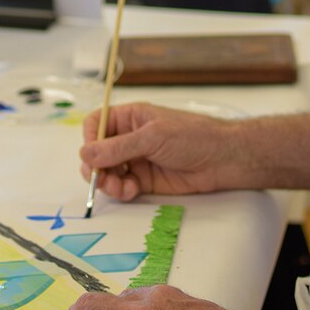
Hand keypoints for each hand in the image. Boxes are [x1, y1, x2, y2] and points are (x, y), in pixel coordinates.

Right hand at [80, 102, 241, 200]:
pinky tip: (130, 191)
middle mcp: (130, 138)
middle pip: (97, 153)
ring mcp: (136, 160)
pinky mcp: (145, 180)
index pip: (96, 125)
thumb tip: (86, 154)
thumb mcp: (153, 137)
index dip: (89, 139)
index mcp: (130, 117)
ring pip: (107, 172)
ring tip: (119, 188)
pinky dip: (121, 191)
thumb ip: (119, 147)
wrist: (223, 160)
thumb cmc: (193, 137)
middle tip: (100, 179)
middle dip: (95, 167)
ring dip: (107, 182)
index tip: (90, 155)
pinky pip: (122, 187)